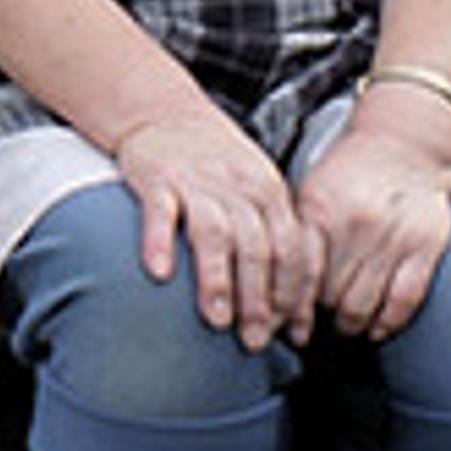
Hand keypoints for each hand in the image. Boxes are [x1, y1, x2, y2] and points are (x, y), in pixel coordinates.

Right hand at [110, 106, 318, 349]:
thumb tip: (286, 297)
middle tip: (255, 339)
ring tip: (215, 320)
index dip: (293, 292)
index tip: (290, 331)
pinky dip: (159, 242)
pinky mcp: (156, 179)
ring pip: (215, 235)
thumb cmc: (214, 159)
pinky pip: (160, 212)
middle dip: (260, 300)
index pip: (292, 248)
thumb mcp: (257, 185)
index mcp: (269, 194)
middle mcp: (238, 190)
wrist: (164, 111)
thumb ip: (271, 230)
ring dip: (218, 280)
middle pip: (258, 248)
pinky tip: (160, 273)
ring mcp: (196, 184)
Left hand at [297, 121, 450, 339]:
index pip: (296, 271)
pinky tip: (377, 327)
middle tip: (313, 322)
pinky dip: (388, 322)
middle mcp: (355, 223)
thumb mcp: (308, 194)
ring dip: (351, 324)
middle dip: (318, 314)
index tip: (278, 325)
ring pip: (363, 303)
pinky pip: (404, 299)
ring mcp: (393, 236)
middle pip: (327, 294)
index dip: (286, 307)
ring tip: (345, 325)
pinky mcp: (426, 246)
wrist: (405, 147)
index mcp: (318, 209)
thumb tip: (266, 287)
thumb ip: (292, 236)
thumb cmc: (350, 176)